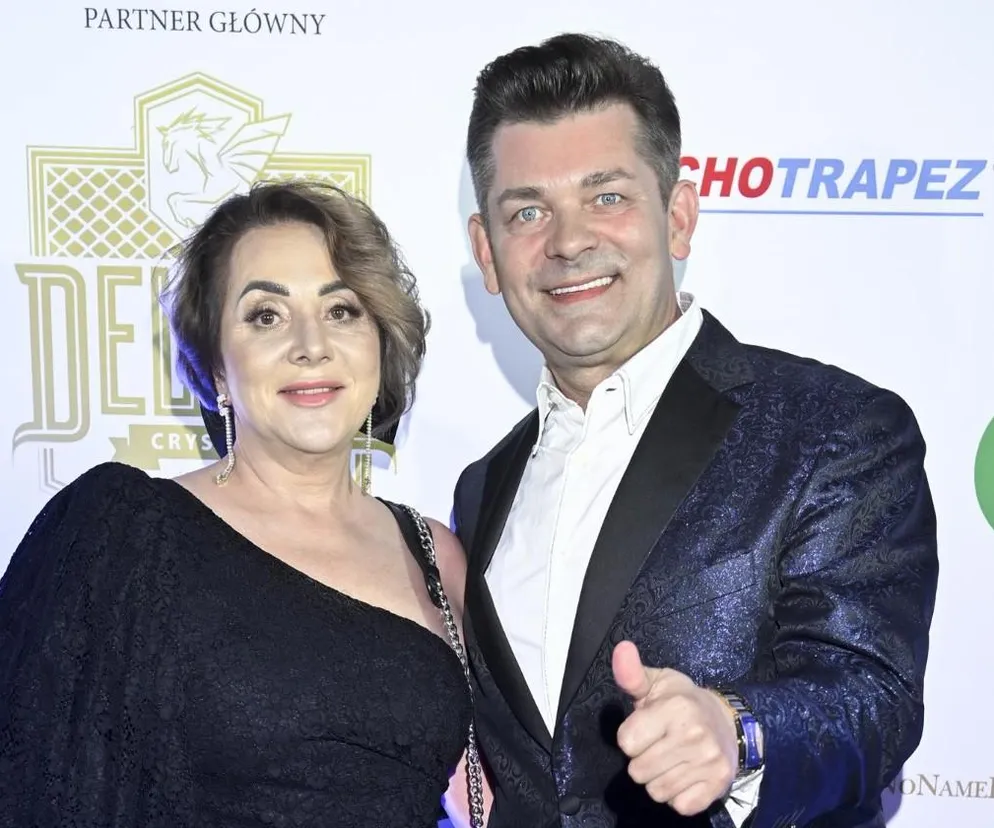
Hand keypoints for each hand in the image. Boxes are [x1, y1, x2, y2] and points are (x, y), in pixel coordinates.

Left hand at [613, 640, 738, 815]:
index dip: (631, 737)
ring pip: (657, 791)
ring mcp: (708, 762)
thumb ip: (632, 674)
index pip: (626, 742)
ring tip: (671, 759)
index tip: (646, 728)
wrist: (727, 721)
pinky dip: (678, 796)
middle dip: (642, 760)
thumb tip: (621, 648)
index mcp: (675, 707)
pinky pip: (679, 806)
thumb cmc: (682, 701)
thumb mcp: (657, 683)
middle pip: (638, 771)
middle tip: (659, 745)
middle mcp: (694, 735)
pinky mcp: (717, 785)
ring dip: (658, 779)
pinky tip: (685, 774)